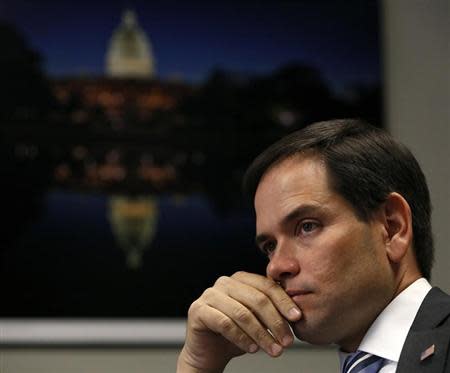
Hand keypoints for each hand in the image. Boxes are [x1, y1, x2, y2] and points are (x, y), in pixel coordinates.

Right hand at [177, 271, 301, 372]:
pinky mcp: (198, 310)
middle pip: (257, 299)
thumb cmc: (235, 333)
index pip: (267, 286)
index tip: (297, 318)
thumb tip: (296, 313)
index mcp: (241, 279)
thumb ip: (271, 311)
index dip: (284, 301)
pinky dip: (242, 338)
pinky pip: (225, 323)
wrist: (208, 352)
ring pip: (242, 313)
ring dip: (262, 334)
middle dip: (276, 322)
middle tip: (287, 341)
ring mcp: (209, 295)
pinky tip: (253, 349)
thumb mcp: (258, 320)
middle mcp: (224, 283)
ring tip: (274, 350)